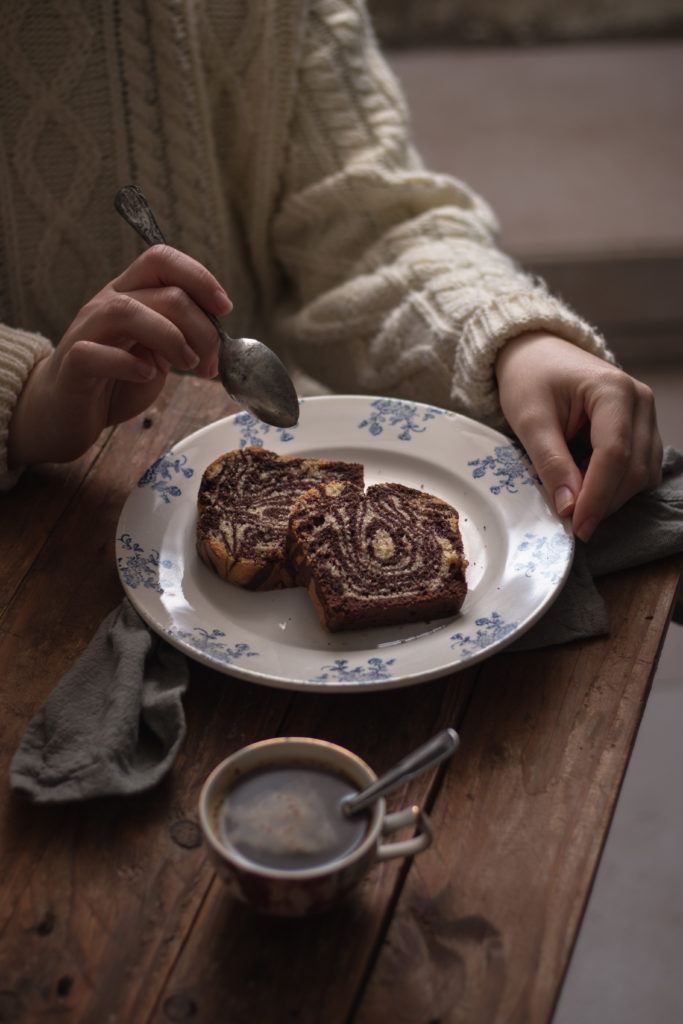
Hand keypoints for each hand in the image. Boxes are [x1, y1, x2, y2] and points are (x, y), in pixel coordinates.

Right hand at [8, 245, 231, 466]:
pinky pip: (95, 352)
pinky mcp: (72, 363)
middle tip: (208, 363)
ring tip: (189, 366)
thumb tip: (218, 334)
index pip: (162, 260)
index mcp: (130, 295)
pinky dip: (128, 364)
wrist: (66, 413)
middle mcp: (106, 304)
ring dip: (172, 339)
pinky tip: (146, 376)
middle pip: (163, 292)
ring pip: (129, 312)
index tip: (225, 308)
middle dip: (202, 328)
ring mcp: (87, 331)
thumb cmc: (115, 381)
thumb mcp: (158, 354)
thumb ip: (181, 336)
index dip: (200, 277)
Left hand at [495, 331, 662, 541]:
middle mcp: (640, 400)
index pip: (615, 454)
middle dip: (604, 502)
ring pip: (643, 474)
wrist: (536, 354)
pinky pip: (640, 469)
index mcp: (613, 389)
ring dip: (610, 495)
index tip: (577, 526)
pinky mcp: (642, 429)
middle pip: (634, 469)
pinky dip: (615, 484)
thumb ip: (551, 463)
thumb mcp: (529, 420)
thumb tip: (569, 508)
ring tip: (572, 491)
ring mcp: (646, 414)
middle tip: (570, 521)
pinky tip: (585, 478)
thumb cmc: (530, 379)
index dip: (597, 496)